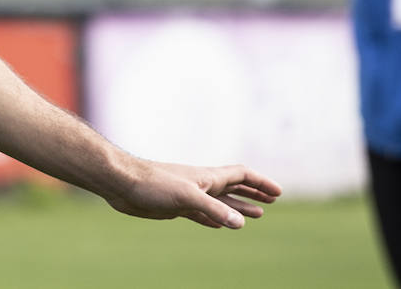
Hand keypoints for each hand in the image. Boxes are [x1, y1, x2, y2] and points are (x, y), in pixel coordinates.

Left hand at [105, 160, 281, 228]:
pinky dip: (217, 218)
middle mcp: (202, 184)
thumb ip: (214, 209)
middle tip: (272, 201)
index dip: (260, 183)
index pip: (241, 175)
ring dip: (239, 207)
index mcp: (208, 177)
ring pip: (221, 201)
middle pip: (235, 187)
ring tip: (257, 214)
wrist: (123, 183)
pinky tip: (221, 225)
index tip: (278, 192)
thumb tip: (240, 224)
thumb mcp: (187, 197)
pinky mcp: (177, 207)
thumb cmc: (153, 184)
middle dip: (254, 193)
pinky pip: (204, 213)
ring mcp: (190, 195)